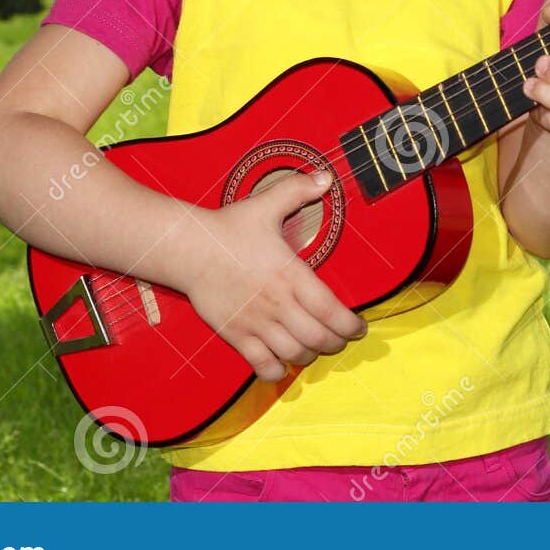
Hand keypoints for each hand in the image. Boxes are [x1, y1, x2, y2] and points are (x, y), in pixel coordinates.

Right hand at [180, 168, 367, 382]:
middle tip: (341, 338)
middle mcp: (278, 303)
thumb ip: (298, 190)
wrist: (189, 249)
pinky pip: (263, 365)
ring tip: (316, 347)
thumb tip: (326, 177)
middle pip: (319, 337)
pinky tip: (284, 364)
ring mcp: (257, 323)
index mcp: (292, 275)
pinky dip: (278, 371)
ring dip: (311, 354)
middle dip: (337, 342)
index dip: (351, 325)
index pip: (332, 311)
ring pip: (295, 353)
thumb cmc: (230, 228)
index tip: (360, 327)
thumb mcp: (266, 204)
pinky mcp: (236, 335)